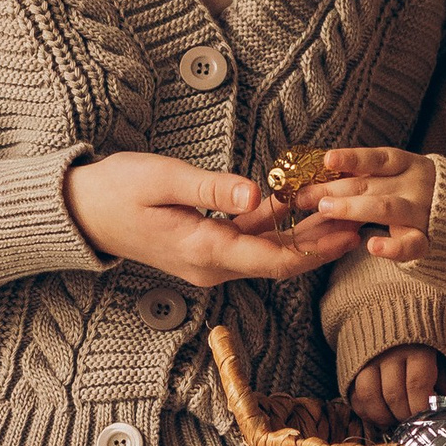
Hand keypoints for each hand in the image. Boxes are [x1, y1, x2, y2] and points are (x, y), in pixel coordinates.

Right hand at [64, 152, 361, 285]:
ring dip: (305, 232)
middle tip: (363, 218)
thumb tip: (257, 196)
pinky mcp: (207, 247)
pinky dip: (278, 225)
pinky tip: (302, 204)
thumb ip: (211, 189)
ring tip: (344, 209)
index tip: (351, 229)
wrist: (81, 212)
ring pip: (269, 250)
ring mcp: (209, 259)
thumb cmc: (116, 191)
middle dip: (323, 241)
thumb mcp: (162, 181)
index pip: (274, 259)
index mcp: (205, 251)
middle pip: (280, 259)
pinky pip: (251, 240)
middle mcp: (212, 265)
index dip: (318, 247)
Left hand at [303, 145, 436, 263]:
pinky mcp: (428, 239)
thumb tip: (324, 169)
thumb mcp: (399, 174)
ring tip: (326, 211)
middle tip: (304, 196)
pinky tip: (372, 246)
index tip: (326, 161)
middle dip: (334, 189)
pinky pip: (411, 245)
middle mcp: (416, 184)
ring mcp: (422, 212)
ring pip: (386, 208)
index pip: (377, 159)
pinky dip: (393, 247)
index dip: (352, 159)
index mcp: (408, 164)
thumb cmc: (419, 191)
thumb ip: (369, 173)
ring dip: (353, 208)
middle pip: (370, 184)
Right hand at [349, 345, 445, 425]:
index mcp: (416, 348)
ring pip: (369, 396)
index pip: (417, 384)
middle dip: (404, 416)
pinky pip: (355, 395)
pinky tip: (378, 415)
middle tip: (412, 423)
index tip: (427, 418)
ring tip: (394, 421)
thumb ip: (444, 380)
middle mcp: (388, 353)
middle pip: (394, 395)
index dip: (421, 407)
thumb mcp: (437, 353)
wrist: (388, 309)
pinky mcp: (352, 366)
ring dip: (382, 416)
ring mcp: (366, 359)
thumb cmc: (419, 337)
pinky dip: (365, 411)